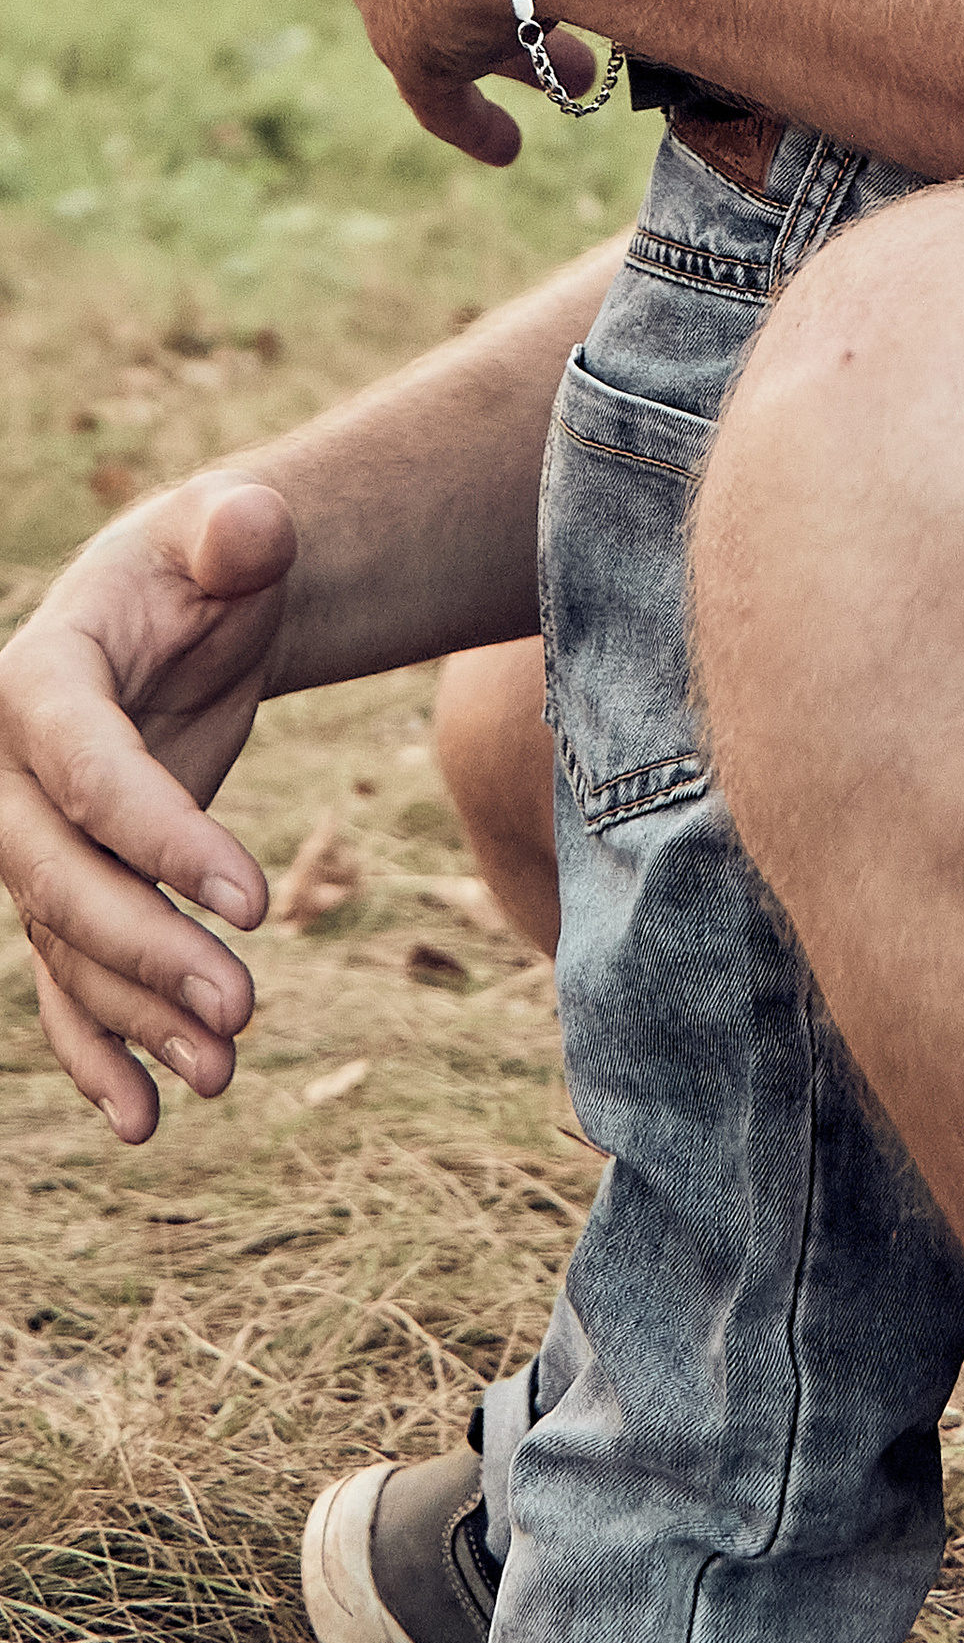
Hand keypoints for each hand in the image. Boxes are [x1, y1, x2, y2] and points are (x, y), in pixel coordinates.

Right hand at [0, 479, 297, 1142]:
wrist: (185, 612)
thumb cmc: (207, 564)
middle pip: (58, 877)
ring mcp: (29, 838)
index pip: (89, 772)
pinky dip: (99, 1049)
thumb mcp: (225, 536)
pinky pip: (65, 980)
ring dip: (135, 1016)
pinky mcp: (65, 885)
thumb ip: (237, 531)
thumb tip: (256, 526)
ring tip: (220, 1076)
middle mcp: (8, 773)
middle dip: (144, 948)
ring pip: (65, 945)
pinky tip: (147, 1117)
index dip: (164, 835)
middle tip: (244, 1008)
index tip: (259, 900)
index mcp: (35, 682)